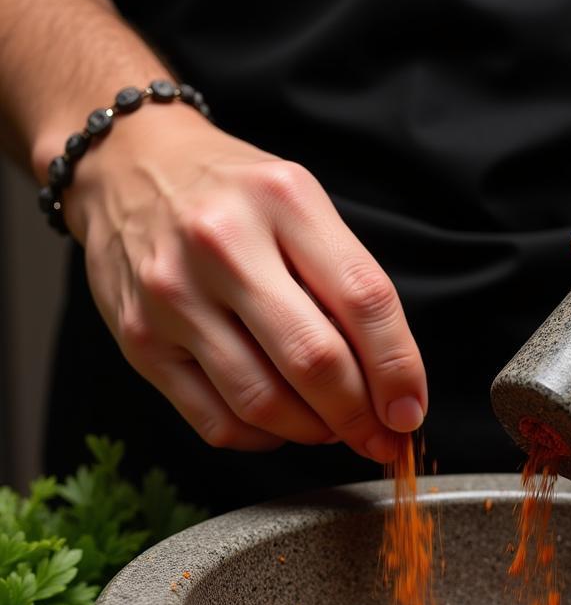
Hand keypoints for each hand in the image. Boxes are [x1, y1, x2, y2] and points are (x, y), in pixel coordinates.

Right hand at [61, 104, 425, 459]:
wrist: (127, 166)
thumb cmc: (234, 197)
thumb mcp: (302, 207)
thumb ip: (347, 284)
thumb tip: (392, 385)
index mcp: (283, 201)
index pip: (364, 299)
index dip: (398, 369)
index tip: (409, 411)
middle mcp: (222, 244)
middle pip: (313, 360)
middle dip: (360, 416)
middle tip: (379, 437)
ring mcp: (173, 295)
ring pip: (263, 403)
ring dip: (313, 432)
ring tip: (331, 427)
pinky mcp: (140, 340)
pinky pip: (215, 421)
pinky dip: (262, 438)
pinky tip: (279, 424)